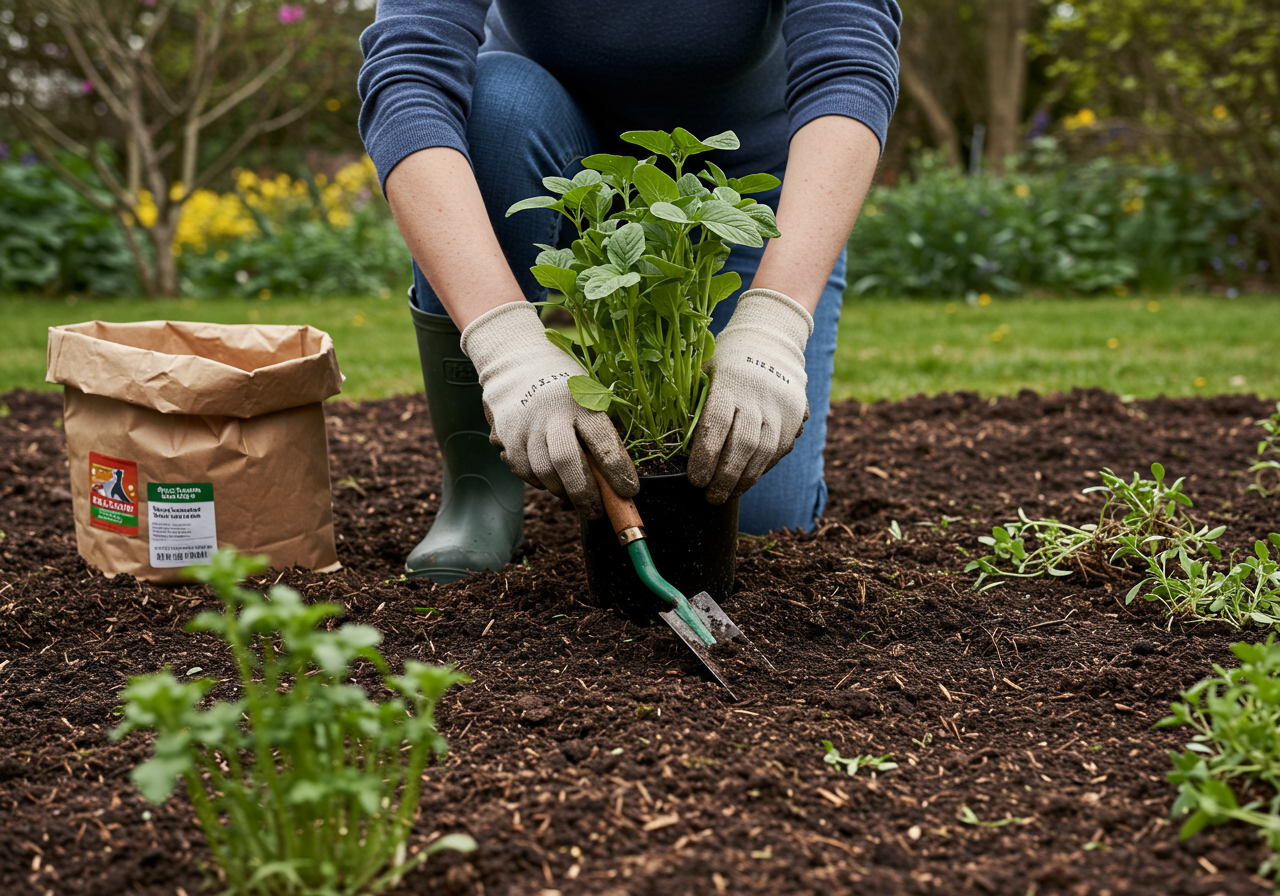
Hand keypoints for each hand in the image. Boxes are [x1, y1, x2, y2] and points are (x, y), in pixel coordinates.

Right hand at [460, 301, 637, 516]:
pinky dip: (539, 481)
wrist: (516, 361)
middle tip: (597, 511)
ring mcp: (525, 425)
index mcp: (581, 401)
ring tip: (573, 492)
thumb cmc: (565, 386)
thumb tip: (614, 481)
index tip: (629, 491)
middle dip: (585, 494)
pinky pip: (524, 471)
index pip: (603, 442)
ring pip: (544, 473)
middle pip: (567, 464)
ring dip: (562, 490)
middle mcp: (551, 413)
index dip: (618, 472)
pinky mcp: (506, 436)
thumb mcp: (589, 395)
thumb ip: (598, 432)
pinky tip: (549, 476)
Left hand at [688, 288, 812, 503]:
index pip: (716, 425)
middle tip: (710, 497)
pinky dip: (761, 469)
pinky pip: (779, 450)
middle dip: (725, 476)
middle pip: (742, 444)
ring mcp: (780, 406)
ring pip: (764, 452)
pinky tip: (746, 480)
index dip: (705, 457)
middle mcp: (758, 394)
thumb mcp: (705, 372)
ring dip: (744, 479)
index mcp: (730, 381)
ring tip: (727, 495)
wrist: (772, 340)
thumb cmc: (727, 360)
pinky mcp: (795, 415)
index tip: (695, 480)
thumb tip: (676, 447)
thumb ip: (694, 404)